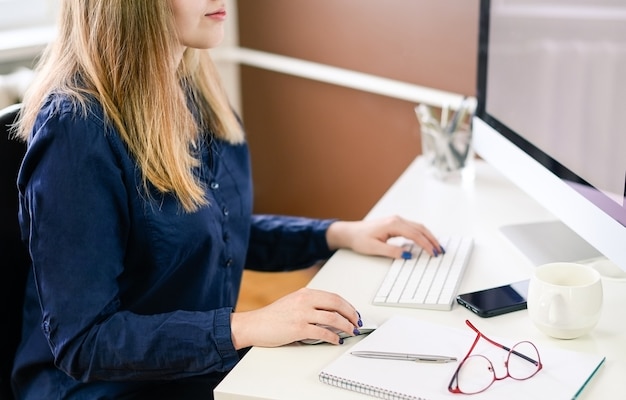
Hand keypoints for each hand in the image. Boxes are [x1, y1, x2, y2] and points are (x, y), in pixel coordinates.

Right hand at [230, 288, 361, 348]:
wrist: (254, 325)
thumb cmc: (273, 317)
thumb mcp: (293, 303)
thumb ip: (310, 305)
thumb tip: (331, 314)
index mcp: (305, 293)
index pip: (333, 297)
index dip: (347, 305)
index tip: (353, 313)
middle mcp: (305, 301)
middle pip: (337, 304)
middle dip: (351, 314)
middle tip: (357, 322)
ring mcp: (302, 314)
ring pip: (333, 318)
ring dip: (346, 326)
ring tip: (351, 331)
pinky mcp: (299, 329)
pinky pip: (323, 333)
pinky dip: (333, 337)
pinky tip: (336, 340)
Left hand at [325, 215, 443, 257]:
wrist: (350, 232)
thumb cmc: (360, 239)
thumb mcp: (375, 248)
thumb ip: (392, 251)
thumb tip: (408, 255)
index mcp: (393, 225)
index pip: (415, 235)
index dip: (426, 244)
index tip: (434, 253)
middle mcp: (397, 220)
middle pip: (420, 229)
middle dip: (432, 240)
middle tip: (440, 251)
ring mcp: (397, 221)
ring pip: (418, 227)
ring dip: (428, 236)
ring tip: (437, 247)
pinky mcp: (395, 224)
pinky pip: (413, 228)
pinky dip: (422, 234)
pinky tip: (426, 241)